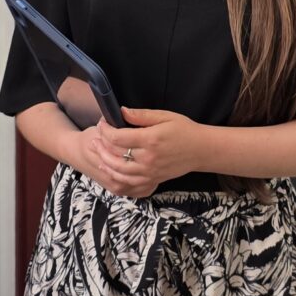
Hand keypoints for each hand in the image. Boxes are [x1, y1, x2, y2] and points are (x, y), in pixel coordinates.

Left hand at [88, 108, 204, 197]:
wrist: (200, 150)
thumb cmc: (184, 130)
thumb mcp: (164, 116)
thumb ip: (141, 115)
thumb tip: (121, 111)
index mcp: (150, 139)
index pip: (117, 137)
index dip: (105, 130)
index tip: (102, 123)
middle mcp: (148, 158)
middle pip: (114, 155)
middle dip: (101, 146)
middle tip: (95, 138)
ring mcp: (149, 172)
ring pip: (118, 171)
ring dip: (105, 162)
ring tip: (98, 153)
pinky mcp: (152, 180)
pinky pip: (128, 183)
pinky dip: (116, 177)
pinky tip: (110, 170)